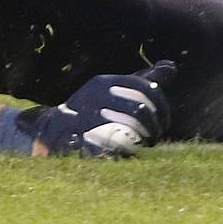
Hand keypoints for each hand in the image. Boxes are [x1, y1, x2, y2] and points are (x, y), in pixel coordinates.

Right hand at [5, 61, 175, 157]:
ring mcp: (81, 118)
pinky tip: (129, 158)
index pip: (146, 88)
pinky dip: (121, 155)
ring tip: (145, 148)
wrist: (50, 129)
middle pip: (140, 109)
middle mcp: (92, 96)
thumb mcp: (115, 90)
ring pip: (127, 129)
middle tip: (154, 138)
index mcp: (103, 82)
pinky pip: (104, 149)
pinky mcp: (73, 141)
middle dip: (154, 127)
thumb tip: (172, 66)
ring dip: (143, 142)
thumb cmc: (93, 108)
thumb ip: (144, 80)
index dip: (162, 107)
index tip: (164, 124)